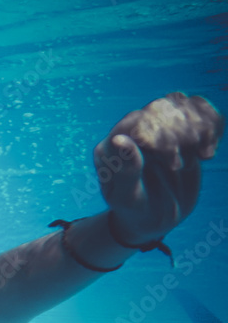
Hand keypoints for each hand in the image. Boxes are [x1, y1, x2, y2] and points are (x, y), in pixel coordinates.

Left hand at [93, 92, 222, 243]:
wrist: (152, 219)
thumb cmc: (134, 211)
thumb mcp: (127, 197)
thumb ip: (125, 169)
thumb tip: (119, 139)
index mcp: (111, 146)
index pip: (135, 121)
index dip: (159, 135)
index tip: (175, 164)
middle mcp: (131, 131)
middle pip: (160, 108)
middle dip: (181, 133)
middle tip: (183, 166)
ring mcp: (154, 129)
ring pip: (181, 104)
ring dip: (199, 129)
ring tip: (200, 157)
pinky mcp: (177, 130)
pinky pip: (198, 110)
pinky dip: (212, 125)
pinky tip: (207, 152)